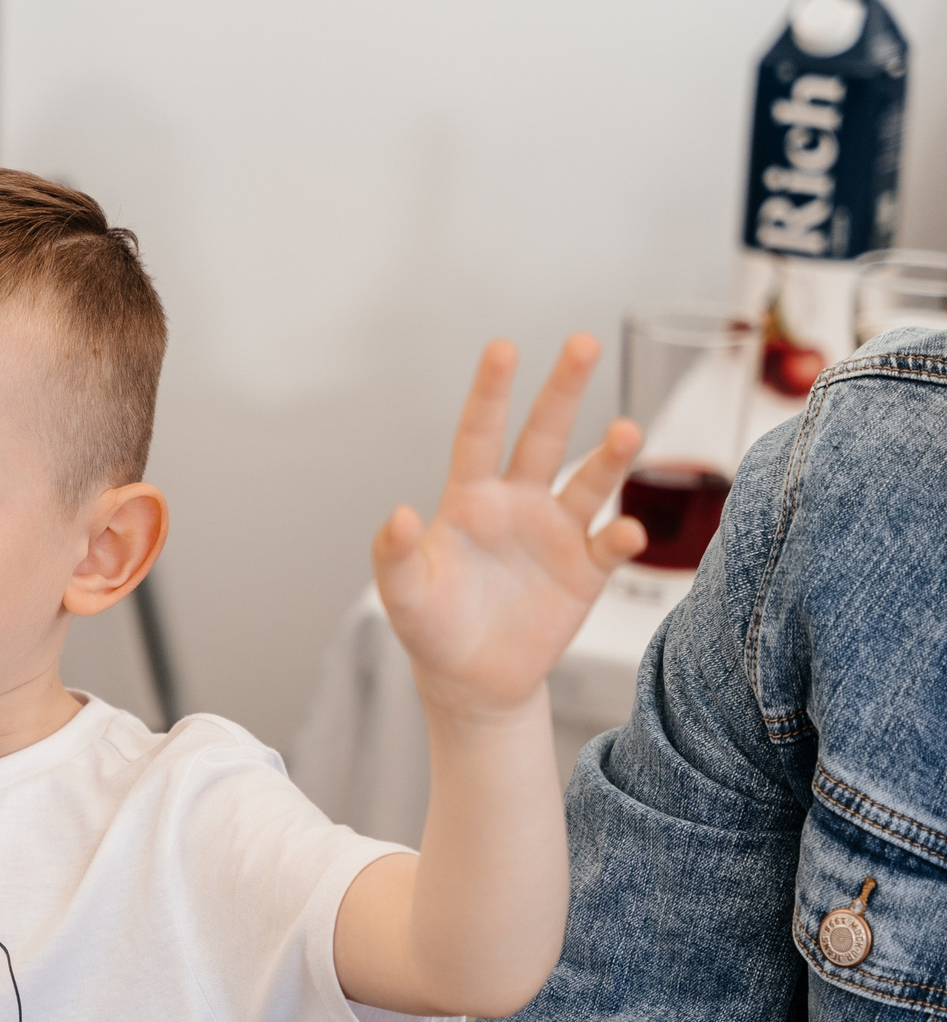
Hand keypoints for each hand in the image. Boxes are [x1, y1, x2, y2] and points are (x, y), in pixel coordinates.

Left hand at [373, 335, 647, 717]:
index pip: (479, 433)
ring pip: (589, 481)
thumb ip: (394, 556)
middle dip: (563, 390)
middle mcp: (517, 503)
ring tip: (627, 430)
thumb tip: (396, 514)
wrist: (472, 679)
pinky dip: (621, 536)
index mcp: (469, 498)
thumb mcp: (403, 595)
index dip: (490, 392)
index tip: (503, 347)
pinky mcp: (585, 570)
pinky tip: (625, 532)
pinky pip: (609, 544)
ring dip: (610, 457)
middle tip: (581, 342)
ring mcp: (556, 532)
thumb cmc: (432, 627)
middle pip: (543, 436)